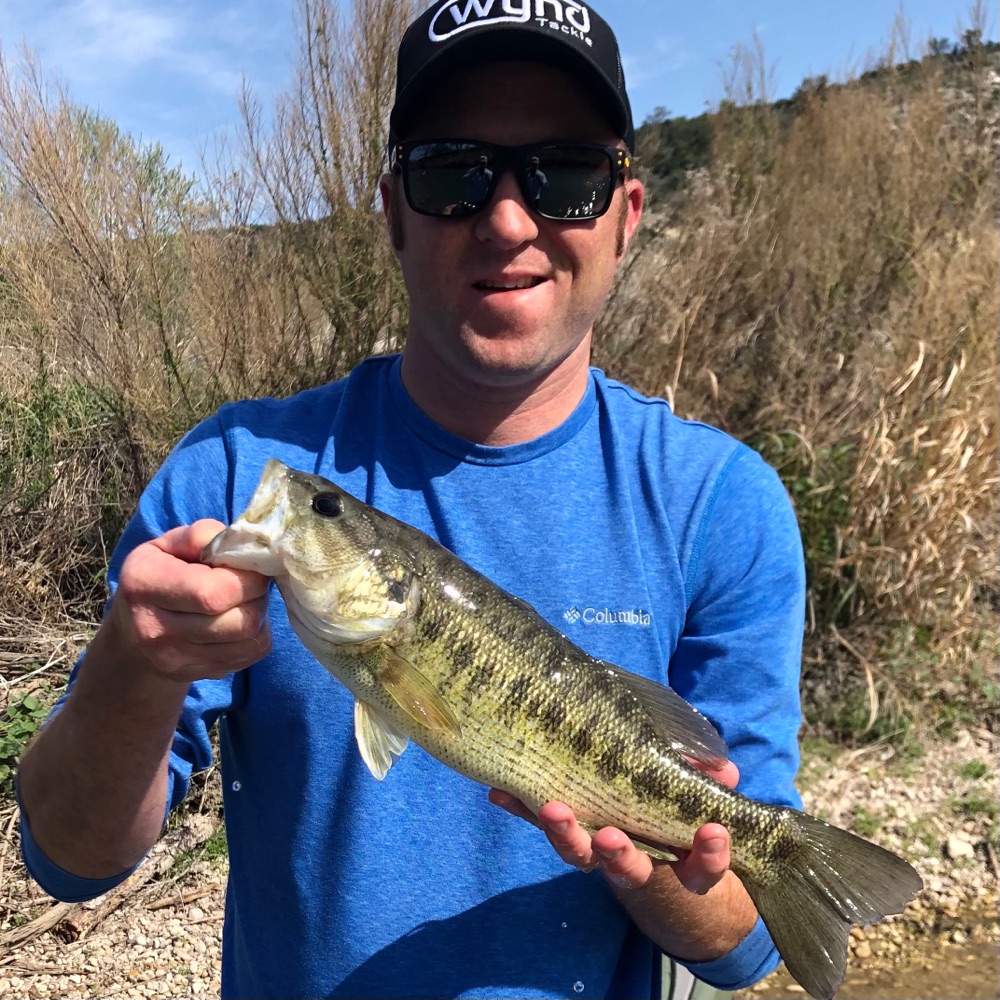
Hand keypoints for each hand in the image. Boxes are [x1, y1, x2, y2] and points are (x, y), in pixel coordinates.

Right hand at [104, 519, 271, 684]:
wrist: (132, 637)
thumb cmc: (159, 575)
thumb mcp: (169, 545)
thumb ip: (202, 536)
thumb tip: (239, 546)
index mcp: (145, 584)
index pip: (214, 592)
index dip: (247, 578)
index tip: (248, 565)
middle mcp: (155, 629)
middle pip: (240, 620)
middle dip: (258, 595)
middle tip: (250, 582)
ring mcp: (175, 659)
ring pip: (250, 639)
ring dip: (259, 615)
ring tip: (243, 600)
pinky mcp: (196, 675)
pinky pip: (251, 655)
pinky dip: (256, 635)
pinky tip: (238, 620)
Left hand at [489, 758, 739, 894]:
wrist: (634, 839)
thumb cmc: (674, 812)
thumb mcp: (697, 800)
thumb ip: (706, 783)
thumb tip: (724, 772)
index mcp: (679, 857)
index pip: (701, 866)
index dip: (709, 855)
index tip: (713, 834)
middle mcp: (635, 862)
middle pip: (627, 869)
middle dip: (619, 855)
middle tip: (610, 838)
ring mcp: (595, 849)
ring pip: (579, 852)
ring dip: (565, 833)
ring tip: (552, 810)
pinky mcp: (563, 827)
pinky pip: (539, 820)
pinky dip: (520, 806)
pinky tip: (499, 792)